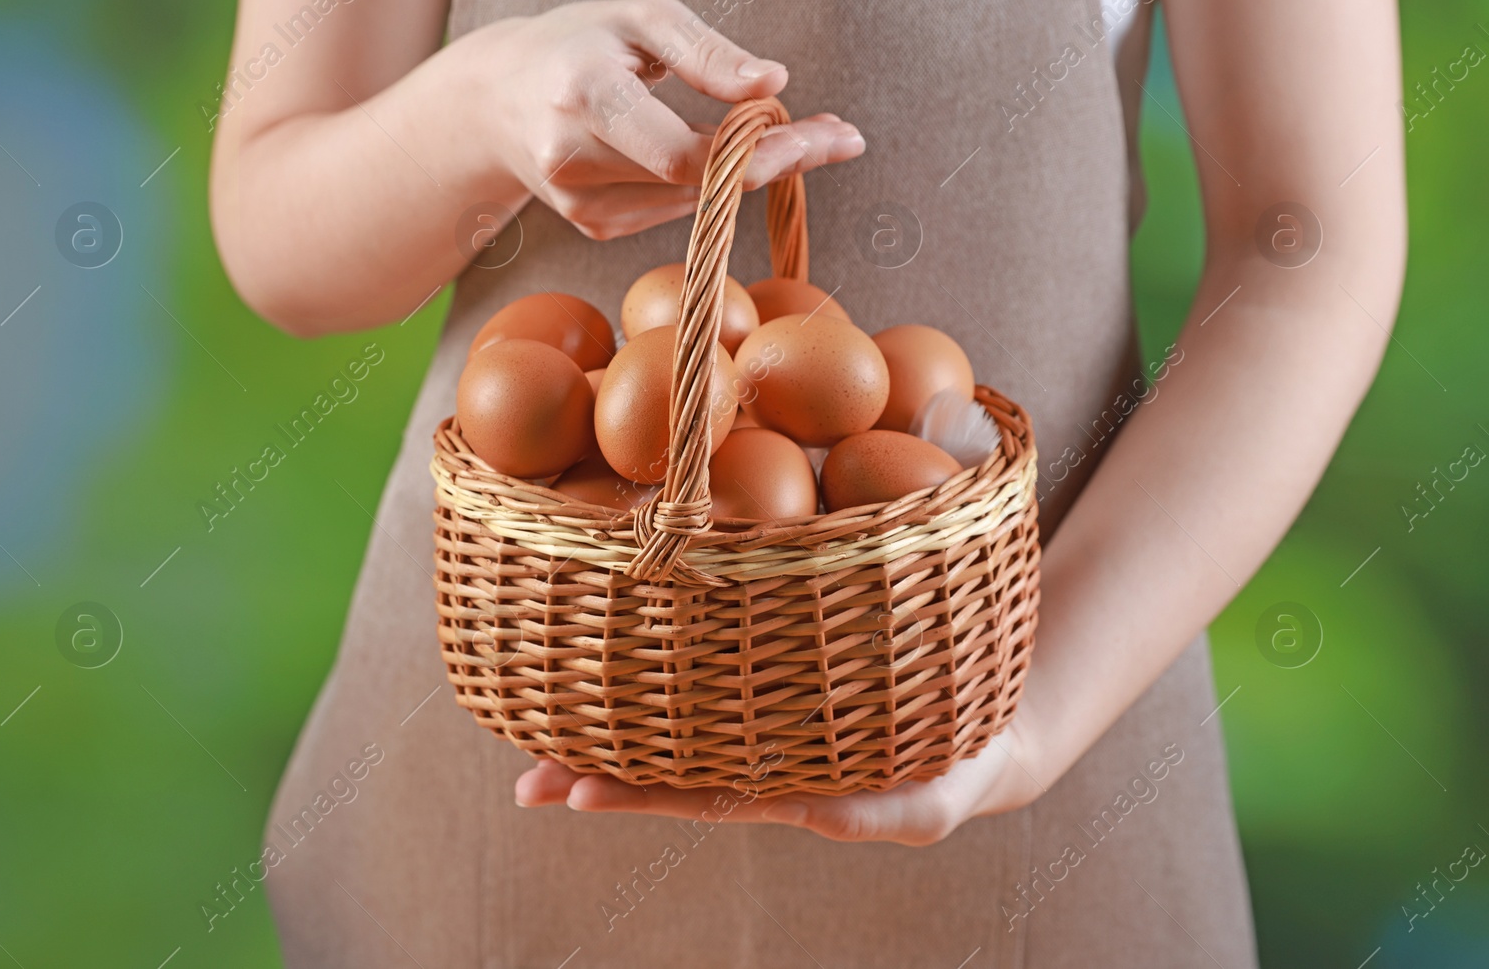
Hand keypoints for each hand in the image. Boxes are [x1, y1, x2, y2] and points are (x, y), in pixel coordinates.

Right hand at [460, 0, 864, 240]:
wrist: (495, 101)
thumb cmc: (577, 44)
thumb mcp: (639, 19)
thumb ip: (707, 52)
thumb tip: (773, 84)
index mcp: (584, 96)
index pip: (683, 152)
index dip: (756, 153)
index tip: (819, 135)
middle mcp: (573, 161)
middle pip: (699, 183)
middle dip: (775, 159)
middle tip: (837, 136)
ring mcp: (581, 205)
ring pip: (695, 201)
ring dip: (752, 171)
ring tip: (795, 134)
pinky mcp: (592, 225)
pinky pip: (675, 208)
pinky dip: (711, 183)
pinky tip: (722, 153)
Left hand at [515, 720, 1045, 847]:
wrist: (992, 743)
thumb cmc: (967, 760)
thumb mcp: (934, 801)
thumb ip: (887, 815)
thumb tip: (827, 821)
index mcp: (803, 798)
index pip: (706, 795)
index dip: (640, 791)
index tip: (577, 789)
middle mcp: (777, 778)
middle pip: (676, 781)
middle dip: (603, 780)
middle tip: (532, 781)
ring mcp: (777, 750)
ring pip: (684, 752)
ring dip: (614, 752)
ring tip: (542, 758)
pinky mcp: (784, 717)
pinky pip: (714, 720)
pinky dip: (659, 715)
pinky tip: (614, 701)